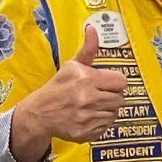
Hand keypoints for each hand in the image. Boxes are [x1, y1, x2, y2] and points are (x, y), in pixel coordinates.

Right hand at [29, 27, 127, 144]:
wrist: (40, 113)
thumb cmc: (59, 87)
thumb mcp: (72, 66)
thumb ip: (88, 49)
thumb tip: (92, 28)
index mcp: (87, 79)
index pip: (121, 81)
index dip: (115, 82)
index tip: (106, 83)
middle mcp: (88, 98)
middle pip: (120, 99)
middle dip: (111, 96)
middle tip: (99, 95)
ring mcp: (86, 117)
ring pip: (114, 113)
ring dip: (106, 110)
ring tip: (93, 106)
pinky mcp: (85, 133)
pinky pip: (106, 127)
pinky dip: (100, 123)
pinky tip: (89, 116)